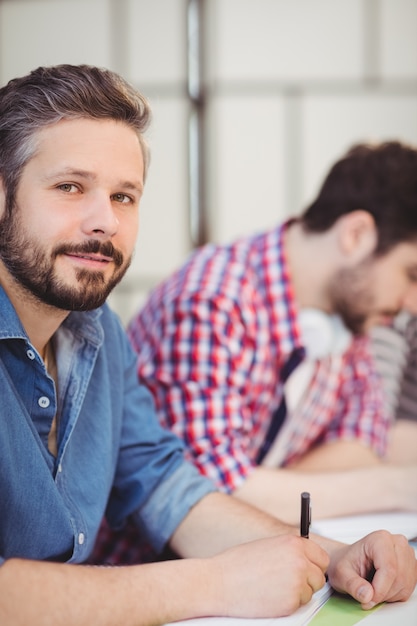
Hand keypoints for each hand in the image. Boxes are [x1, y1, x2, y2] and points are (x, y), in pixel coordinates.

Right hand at [209, 535, 328, 617]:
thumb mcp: (268, 546)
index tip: (305, 570)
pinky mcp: (290, 602)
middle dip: (307, 581)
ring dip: (296, 593)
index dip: (313, 565)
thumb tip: (306, 559)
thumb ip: (289, 551)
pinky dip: (287, 604)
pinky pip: (298, 605)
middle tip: (286, 582)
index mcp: (294, 543)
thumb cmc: (238, 564)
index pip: (322, 557)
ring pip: (309, 592)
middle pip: (319, 577)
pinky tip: (269, 597)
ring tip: (272, 588)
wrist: (219, 582)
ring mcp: (297, 582)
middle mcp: (299, 560)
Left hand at [326, 530, 416, 608]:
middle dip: (382, 593)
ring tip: (371, 587)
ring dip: (387, 595)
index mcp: (380, 539)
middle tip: (366, 594)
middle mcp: (397, 544)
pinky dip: (393, 596)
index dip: (379, 589)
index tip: (368, 599)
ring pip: (404, 586)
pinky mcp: (411, 569)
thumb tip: (367, 595)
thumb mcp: (341, 573)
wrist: (349, 561)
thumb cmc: (346, 563)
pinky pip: (407, 590)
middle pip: (399, 578)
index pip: (389, 569)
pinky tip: (381, 587)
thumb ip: (353, 584)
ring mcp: (406, 556)